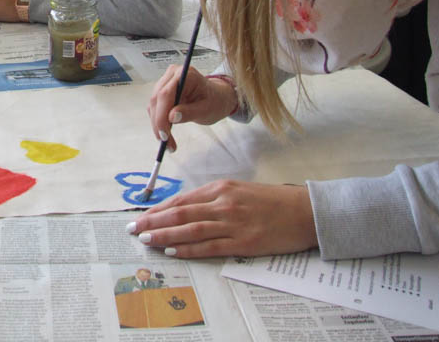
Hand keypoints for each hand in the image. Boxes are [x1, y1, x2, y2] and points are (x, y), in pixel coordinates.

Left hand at [127, 180, 317, 257]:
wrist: (305, 211)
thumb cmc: (272, 201)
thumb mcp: (239, 191)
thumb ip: (214, 199)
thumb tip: (186, 209)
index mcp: (221, 188)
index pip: (182, 200)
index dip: (159, 209)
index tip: (141, 216)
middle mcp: (223, 203)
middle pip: (180, 213)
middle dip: (153, 221)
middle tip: (133, 228)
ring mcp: (233, 223)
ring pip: (190, 229)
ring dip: (164, 235)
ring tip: (145, 240)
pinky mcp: (243, 242)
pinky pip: (210, 246)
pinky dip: (188, 249)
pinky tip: (173, 250)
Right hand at [149, 66, 236, 151]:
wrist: (217, 97)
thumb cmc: (214, 101)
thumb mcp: (207, 110)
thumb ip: (189, 112)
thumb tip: (171, 117)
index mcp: (185, 74)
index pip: (166, 94)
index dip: (161, 115)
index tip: (164, 135)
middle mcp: (172, 74)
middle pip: (156, 100)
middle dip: (159, 123)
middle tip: (165, 143)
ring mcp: (166, 81)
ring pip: (154, 105)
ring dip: (157, 124)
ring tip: (167, 142)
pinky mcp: (162, 90)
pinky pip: (156, 107)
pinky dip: (159, 121)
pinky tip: (166, 132)